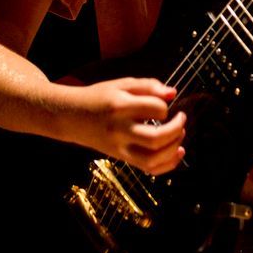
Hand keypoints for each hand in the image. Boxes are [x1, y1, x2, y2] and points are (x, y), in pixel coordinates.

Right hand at [68, 76, 185, 174]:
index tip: (164, 102)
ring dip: (174, 148)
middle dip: (177, 129)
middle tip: (181, 118)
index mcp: (120, 107)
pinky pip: (148, 169)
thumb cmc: (99, 98)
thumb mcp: (122, 84)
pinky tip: (178, 152)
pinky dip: (168, 164)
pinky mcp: (122, 158)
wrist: (71, 117)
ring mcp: (120, 148)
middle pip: (155, 139)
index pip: (154, 109)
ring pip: (153, 159)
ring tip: (180, 134)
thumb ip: (149, 86)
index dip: (166, 105)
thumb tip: (172, 93)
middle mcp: (119, 130)